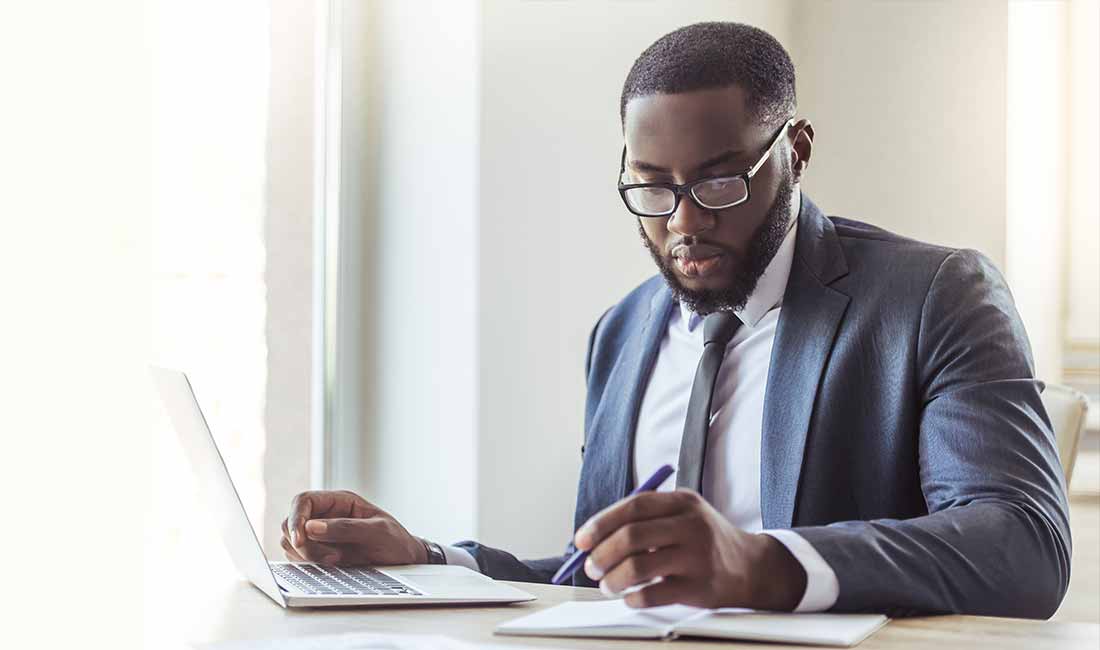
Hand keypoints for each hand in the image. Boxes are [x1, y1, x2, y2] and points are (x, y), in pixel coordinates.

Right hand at [280, 490, 427, 565]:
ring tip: (337, 561)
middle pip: (292, 523)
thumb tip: (312, 527)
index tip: (300, 538)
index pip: (304, 501)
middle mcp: (326, 516)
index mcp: (339, 501)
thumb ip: (346, 527)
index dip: (296, 518)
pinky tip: (331, 567)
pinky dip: (307, 564)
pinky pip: (298, 558)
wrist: (405, 561)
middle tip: (331, 557)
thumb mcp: (378, 532)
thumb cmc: (396, 541)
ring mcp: (320, 536)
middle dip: (303, 543)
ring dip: (306, 555)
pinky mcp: (319, 554)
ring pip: (291, 542)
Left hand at [573, 490, 805, 609]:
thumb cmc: (703, 540)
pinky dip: (633, 598)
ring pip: (639, 568)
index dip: (602, 523)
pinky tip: (630, 597)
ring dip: (613, 579)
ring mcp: (698, 557)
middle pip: (632, 536)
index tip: (582, 539)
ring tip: (607, 585)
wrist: (751, 567)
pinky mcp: (700, 588)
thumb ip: (645, 520)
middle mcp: (692, 526)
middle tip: (590, 566)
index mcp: (683, 502)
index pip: (634, 506)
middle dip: (602, 554)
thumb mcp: (683, 515)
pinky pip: (654, 595)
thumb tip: (593, 539)